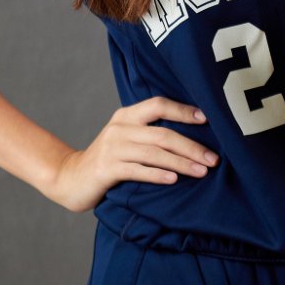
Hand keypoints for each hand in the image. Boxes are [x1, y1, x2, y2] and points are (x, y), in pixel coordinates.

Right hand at [46, 96, 219, 211]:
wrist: (71, 177)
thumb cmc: (109, 158)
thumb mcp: (126, 137)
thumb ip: (148, 131)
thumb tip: (190, 133)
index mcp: (127, 114)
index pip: (159, 104)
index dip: (183, 110)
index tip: (206, 119)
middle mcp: (120, 127)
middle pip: (163, 133)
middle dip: (191, 146)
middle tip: (213, 158)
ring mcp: (113, 147)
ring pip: (155, 153)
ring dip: (182, 163)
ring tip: (202, 171)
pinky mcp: (107, 169)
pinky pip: (138, 170)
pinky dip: (158, 175)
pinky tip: (174, 180)